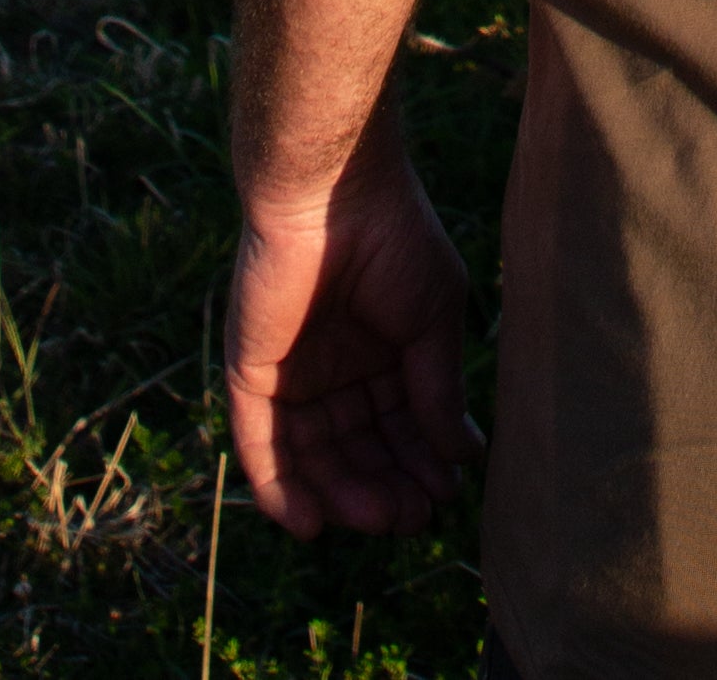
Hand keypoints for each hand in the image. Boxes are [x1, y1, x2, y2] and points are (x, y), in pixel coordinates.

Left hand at [225, 153, 480, 538]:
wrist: (333, 194)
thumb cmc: (396, 241)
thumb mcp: (434, 319)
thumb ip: (439, 389)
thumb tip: (465, 457)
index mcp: (384, 353)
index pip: (402, 425)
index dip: (422, 462)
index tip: (445, 495)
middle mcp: (338, 371)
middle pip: (360, 450)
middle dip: (386, 487)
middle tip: (412, 517)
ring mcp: (293, 377)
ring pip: (315, 458)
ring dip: (342, 496)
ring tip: (377, 518)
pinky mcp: (251, 377)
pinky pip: (262, 446)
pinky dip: (281, 490)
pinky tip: (311, 523)